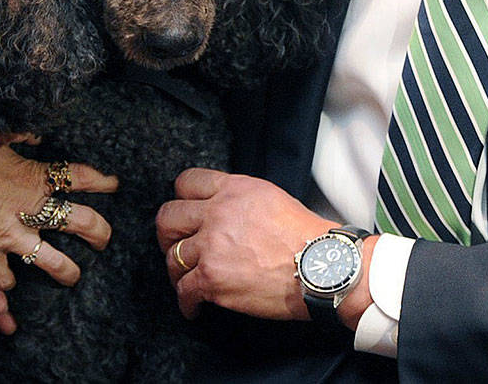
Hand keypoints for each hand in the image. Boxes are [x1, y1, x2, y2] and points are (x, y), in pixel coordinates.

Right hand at [0, 128, 117, 331]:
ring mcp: (9, 236)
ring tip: (74, 276)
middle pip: (81, 222)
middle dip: (99, 231)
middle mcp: (29, 209)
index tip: (114, 185)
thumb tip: (33, 134)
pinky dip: (7, 284)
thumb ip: (13, 136)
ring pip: (51, 260)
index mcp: (34, 177)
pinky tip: (11, 287)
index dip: (102, 181)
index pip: (81, 177)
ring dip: (66, 270)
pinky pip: (4, 277)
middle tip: (106, 239)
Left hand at [157, 168, 372, 324]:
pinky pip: (183, 291)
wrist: (320, 266)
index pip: (187, 182)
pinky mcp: (210, 278)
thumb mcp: (271, 198)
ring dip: (178, 272)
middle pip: (167, 218)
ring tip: (189, 280)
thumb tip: (220, 210)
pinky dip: (187, 302)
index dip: (182, 200)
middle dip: (169, 236)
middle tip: (177, 247)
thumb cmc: (304, 236)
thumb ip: (239, 199)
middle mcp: (218, 212)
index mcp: (234, 189)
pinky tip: (195, 305)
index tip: (184, 214)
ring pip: (171, 258)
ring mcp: (211, 246)